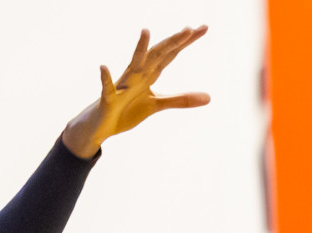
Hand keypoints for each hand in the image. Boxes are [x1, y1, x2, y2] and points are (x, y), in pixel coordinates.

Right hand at [61, 27, 210, 158]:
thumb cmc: (127, 110)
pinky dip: (105, 79)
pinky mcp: (108, 99)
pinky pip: (107, 88)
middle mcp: (137, 74)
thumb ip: (181, 99)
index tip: (203, 28)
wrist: (102, 126)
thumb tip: (209, 97)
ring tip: (145, 32)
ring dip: (139, 49)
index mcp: (149, 74)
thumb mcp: (157, 104)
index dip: (186, 42)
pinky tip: (103, 67)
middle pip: (158, 55)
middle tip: (189, 29)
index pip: (171, 54)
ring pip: (133, 65)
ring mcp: (123, 86)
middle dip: (172, 42)